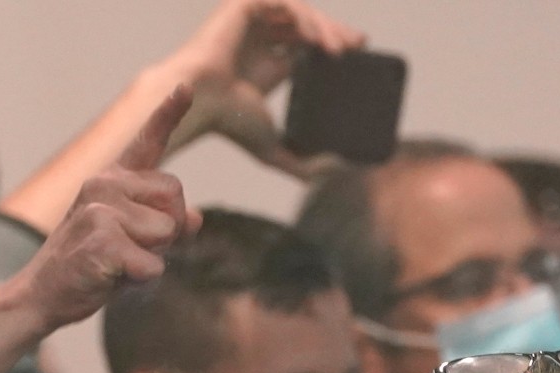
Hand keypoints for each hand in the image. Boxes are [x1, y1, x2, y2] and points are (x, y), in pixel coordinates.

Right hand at [17, 87, 202, 335]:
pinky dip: (140, 281)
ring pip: (167, 232)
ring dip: (152, 258)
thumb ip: (164, 225)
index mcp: (112, 180)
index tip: (187, 86)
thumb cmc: (91, 267)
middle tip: (131, 250)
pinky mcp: (102, 239)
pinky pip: (153, 265)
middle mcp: (104, 184)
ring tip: (117, 264)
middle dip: (168, 231)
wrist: (42, 294)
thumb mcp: (132, 241)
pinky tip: (109, 278)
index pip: (147, 142)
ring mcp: (100, 209)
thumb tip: (198, 218)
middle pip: (176, 198)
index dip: (169, 114)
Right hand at [163, 0, 366, 177]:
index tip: (358, 50)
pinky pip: (283, 3)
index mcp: (267, 64)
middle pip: (306, 25)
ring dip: (324, 26)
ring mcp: (252, 22)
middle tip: (359, 45)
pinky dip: (305, 18)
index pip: (305, 45)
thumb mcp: (274, 148)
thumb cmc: (227, 124)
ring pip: (298, 12)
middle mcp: (260, 40)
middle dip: (335, 31)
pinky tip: (318, 40)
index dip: (332, 43)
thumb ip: (303, 164)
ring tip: (340, 50)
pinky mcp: (244, 7)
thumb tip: (338, 169)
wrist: (200, 102)